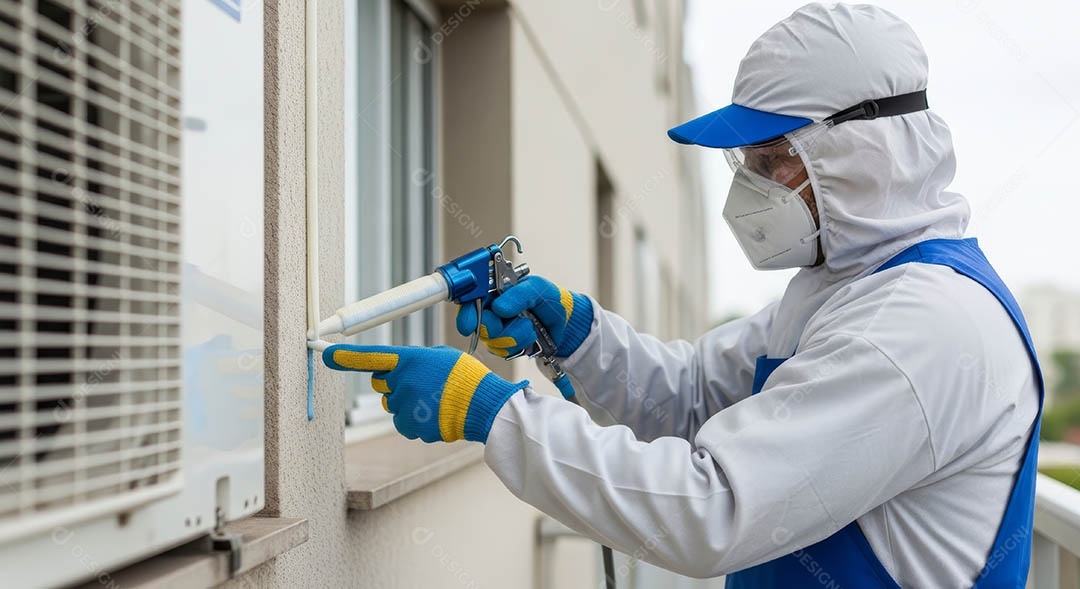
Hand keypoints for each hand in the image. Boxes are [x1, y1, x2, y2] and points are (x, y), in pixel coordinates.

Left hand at [322, 344, 527, 442]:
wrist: (483, 405)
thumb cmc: (466, 377)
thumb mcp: (441, 355)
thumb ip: (416, 359)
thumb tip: (402, 367)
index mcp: (409, 360)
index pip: (370, 357)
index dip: (345, 357)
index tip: (325, 353)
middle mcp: (402, 382)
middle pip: (381, 383)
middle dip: (394, 382)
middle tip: (421, 383)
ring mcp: (405, 406)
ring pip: (393, 404)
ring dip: (407, 401)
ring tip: (434, 400)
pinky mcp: (410, 426)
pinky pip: (403, 422)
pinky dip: (415, 419)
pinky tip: (434, 414)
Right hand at [455, 276, 593, 359]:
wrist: (564, 321)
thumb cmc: (548, 298)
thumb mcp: (536, 288)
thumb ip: (518, 294)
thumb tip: (499, 308)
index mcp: (492, 292)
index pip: (470, 300)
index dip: (465, 313)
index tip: (468, 323)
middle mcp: (490, 312)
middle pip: (477, 325)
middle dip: (493, 326)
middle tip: (508, 319)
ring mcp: (496, 331)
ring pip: (493, 341)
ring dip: (515, 334)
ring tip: (529, 325)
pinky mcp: (504, 346)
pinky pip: (504, 351)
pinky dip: (520, 344)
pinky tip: (530, 336)